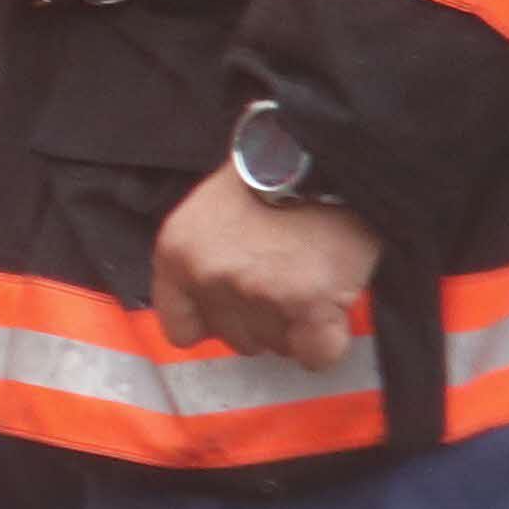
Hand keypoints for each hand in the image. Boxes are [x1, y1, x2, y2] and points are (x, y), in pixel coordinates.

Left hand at [148, 166, 379, 370]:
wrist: (325, 155)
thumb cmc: (272, 177)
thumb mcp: (209, 211)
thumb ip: (202, 260)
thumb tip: (209, 312)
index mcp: (177, 253)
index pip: (180, 327)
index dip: (214, 324)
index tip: (235, 315)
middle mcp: (209, 275)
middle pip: (236, 339)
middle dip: (263, 321)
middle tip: (286, 283)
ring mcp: (257, 291)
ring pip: (277, 346)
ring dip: (296, 326)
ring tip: (309, 281)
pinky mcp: (307, 303)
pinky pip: (316, 353)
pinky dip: (327, 342)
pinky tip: (331, 311)